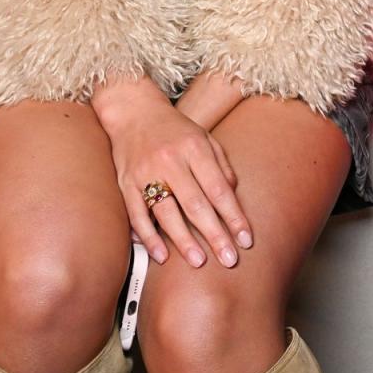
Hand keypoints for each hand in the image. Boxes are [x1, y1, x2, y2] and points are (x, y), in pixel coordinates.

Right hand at [92, 75, 252, 269]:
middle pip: (196, 204)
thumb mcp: (204, 137)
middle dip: (215, 235)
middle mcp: (171, 160)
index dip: (234, 216)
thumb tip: (233, 194)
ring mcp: (146, 172)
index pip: (219, 188)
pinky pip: (137, 214)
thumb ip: (220, 165)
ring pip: (167, 212)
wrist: (134, 111)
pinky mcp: (126, 183)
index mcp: (194, 148)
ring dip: (184, 240)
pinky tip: (162, 255)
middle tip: (229, 259)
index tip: (245, 239)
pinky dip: (149, 237)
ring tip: (199, 261)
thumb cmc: (174, 129)